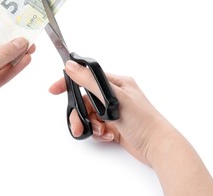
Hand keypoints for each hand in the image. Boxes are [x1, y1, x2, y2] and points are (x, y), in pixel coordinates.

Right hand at [49, 60, 173, 164]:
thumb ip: (90, 81)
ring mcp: (113, 111)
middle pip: (85, 100)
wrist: (158, 146)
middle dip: (80, 114)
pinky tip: (108, 136)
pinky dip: (98, 132)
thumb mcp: (114, 97)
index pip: (87, 77)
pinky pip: (96, 126)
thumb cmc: (143, 119)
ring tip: (98, 132)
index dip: (69, 82)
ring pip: (89, 115)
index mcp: (116, 83)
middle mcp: (114, 95)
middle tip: (77, 125)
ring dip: (90, 125)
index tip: (54, 90)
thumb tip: (71, 66)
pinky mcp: (114, 126)